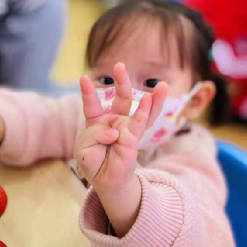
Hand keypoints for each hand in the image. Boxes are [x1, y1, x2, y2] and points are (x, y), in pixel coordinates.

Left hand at [75, 63, 167, 190]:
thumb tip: (116, 132)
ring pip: (139, 109)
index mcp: (97, 121)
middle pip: (121, 98)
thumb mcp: (83, 147)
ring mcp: (126, 129)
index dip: (88, 92)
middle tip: (120, 65)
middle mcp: (114, 121)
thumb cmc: (93, 162)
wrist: (104, 181)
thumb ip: (94, 135)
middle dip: (121, 81)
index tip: (84, 78)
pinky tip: (152, 99)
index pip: (92, 104)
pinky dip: (144, 111)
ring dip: (151, 97)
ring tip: (162, 84)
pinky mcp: (134, 138)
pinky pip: (140, 123)